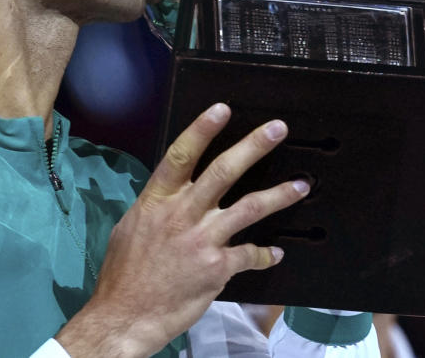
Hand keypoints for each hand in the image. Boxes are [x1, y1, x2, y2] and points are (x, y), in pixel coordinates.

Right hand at [56, 103, 310, 357]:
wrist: (125, 316)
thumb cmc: (123, 273)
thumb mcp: (131, 228)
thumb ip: (156, 207)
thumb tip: (171, 194)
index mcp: (157, 200)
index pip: (181, 156)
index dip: (202, 130)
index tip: (223, 109)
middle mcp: (181, 214)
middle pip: (223, 172)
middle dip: (253, 147)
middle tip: (277, 129)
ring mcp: (202, 240)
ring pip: (248, 208)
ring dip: (279, 195)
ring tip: (301, 185)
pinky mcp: (216, 268)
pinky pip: (249, 254)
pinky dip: (264, 254)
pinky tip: (274, 253)